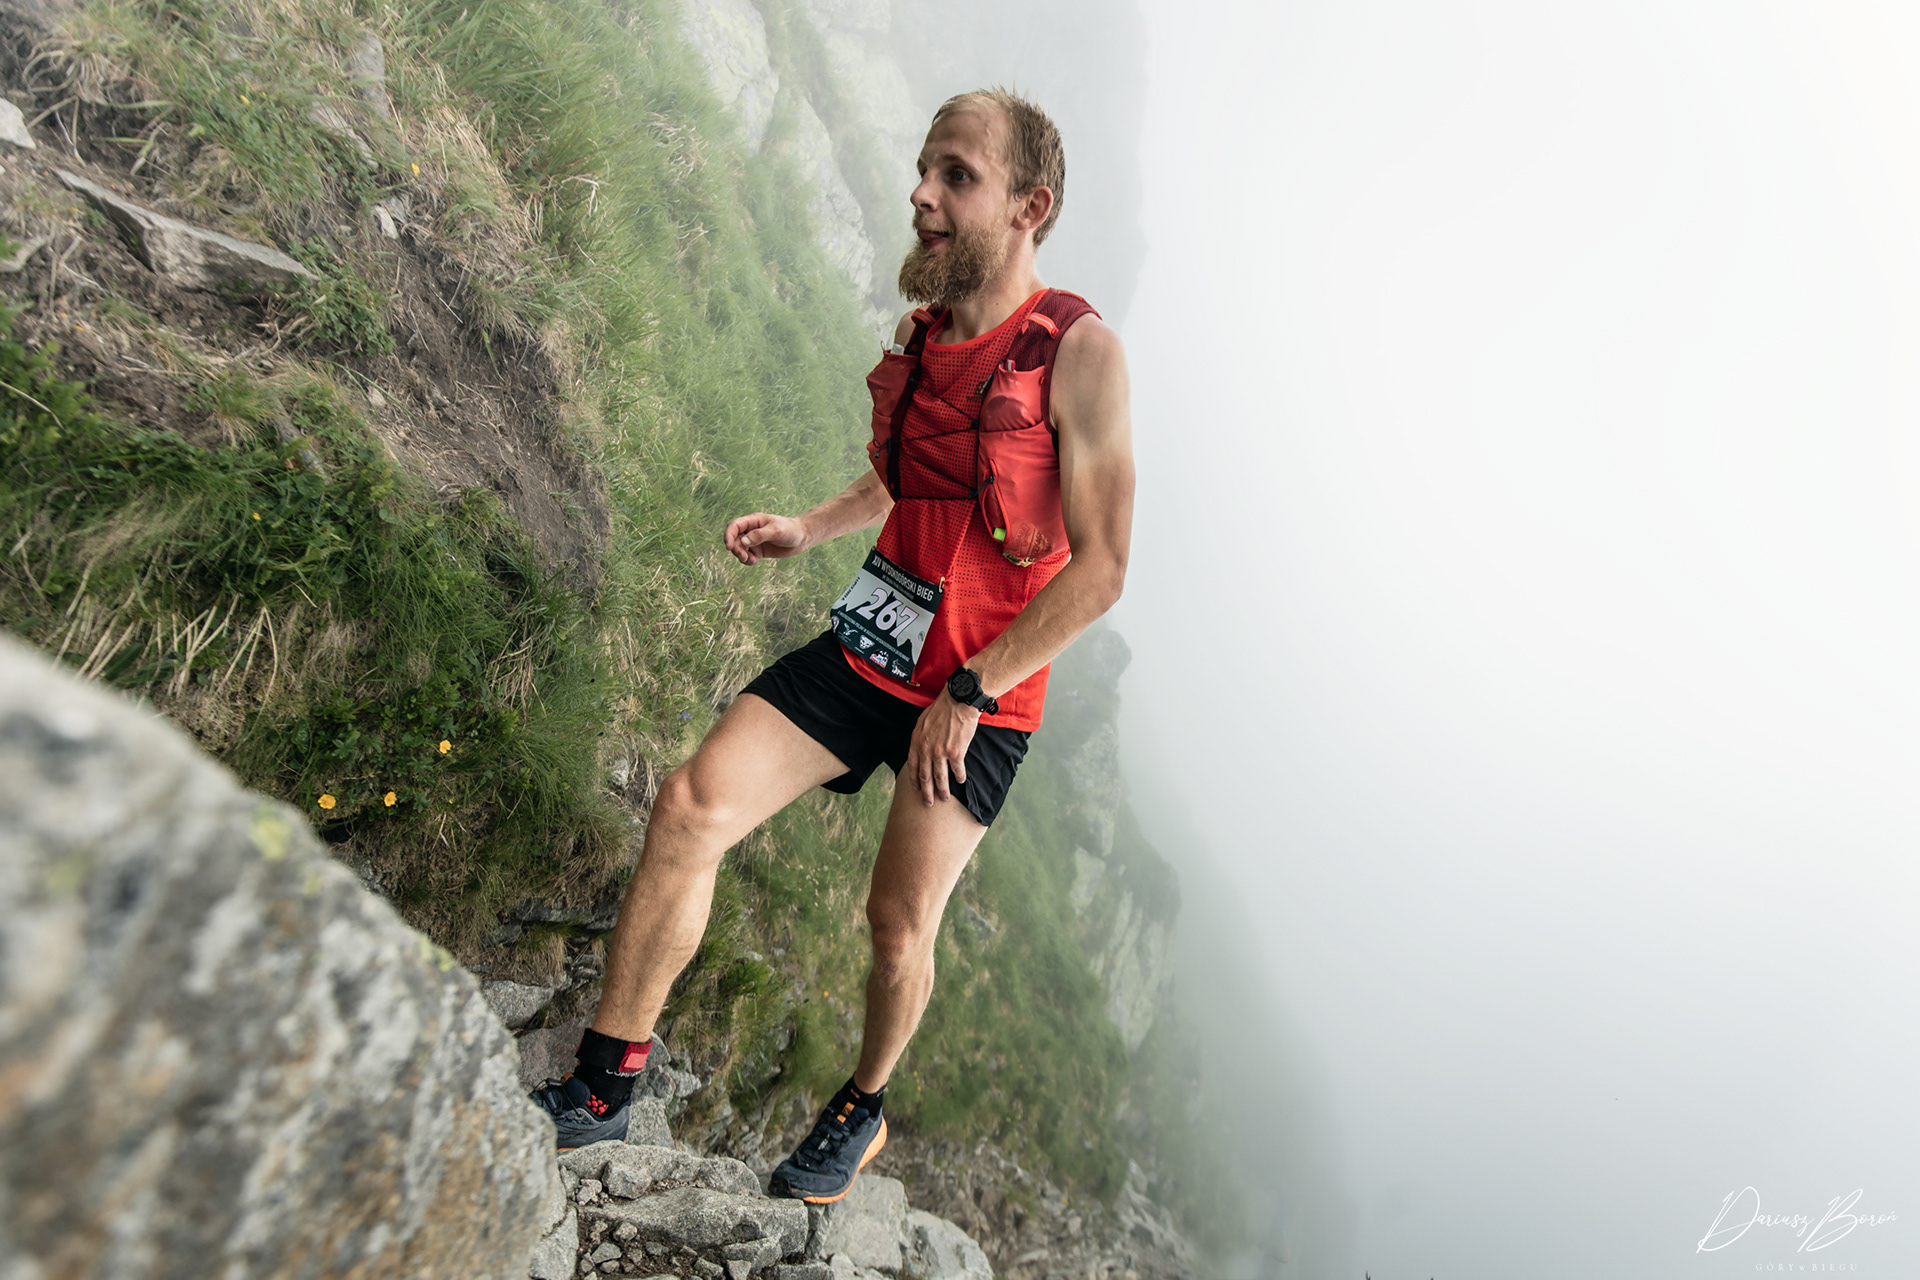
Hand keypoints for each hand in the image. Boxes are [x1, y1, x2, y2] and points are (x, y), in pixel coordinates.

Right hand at [724, 513, 808, 564]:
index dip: (728, 535)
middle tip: (744, 557)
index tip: (728, 547)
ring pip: (739, 549)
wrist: (802, 537)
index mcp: (753, 521)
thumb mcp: (775, 531)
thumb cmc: (790, 530)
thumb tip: (743, 541)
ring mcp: (754, 541)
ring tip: (751, 560)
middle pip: (734, 539)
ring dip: (741, 556)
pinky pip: (747, 556)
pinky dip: (748, 561)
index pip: (734, 526)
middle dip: (735, 549)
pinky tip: (754, 562)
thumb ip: (759, 535)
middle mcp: (751, 530)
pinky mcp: (758, 551)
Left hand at [905, 691, 980, 806]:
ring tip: (945, 798)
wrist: (958, 701)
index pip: (912, 765)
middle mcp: (926, 749)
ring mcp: (941, 752)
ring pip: (940, 777)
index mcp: (917, 741)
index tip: (916, 789)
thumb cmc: (942, 708)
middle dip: (926, 792)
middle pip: (925, 776)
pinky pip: (957, 770)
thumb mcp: (923, 721)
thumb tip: (921, 747)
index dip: (914, 780)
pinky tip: (961, 781)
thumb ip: (921, 736)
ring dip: (943, 790)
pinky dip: (960, 777)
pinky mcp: (956, 753)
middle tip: (928, 803)